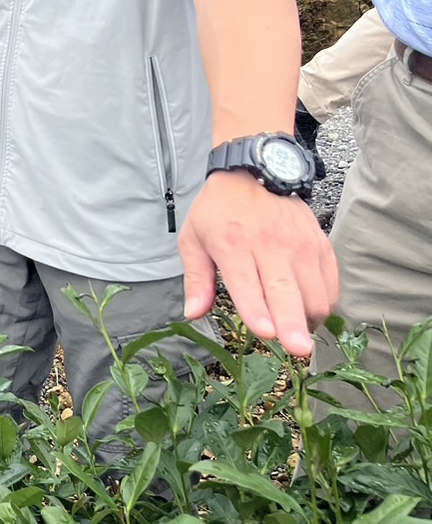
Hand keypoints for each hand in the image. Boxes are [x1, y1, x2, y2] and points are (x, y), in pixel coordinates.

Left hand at [179, 170, 337, 356]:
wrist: (253, 172)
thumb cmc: (218, 211)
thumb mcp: (194, 239)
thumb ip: (196, 279)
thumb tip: (193, 313)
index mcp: (232, 244)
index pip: (246, 283)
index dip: (256, 310)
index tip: (266, 333)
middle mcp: (269, 244)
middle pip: (285, 291)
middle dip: (293, 323)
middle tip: (300, 351)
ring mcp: (299, 244)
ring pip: (314, 292)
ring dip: (309, 320)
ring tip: (297, 333)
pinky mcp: (320, 244)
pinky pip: (330, 283)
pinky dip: (324, 304)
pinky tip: (310, 312)